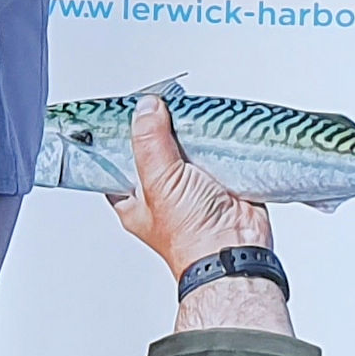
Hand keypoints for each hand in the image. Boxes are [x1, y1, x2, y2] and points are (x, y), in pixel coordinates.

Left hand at [111, 93, 288, 332]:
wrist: (237, 250)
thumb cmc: (193, 235)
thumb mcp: (159, 182)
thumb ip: (148, 142)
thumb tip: (145, 109)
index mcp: (135, 199)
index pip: (117, 162)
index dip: (119, 138)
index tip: (125, 112)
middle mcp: (162, 194)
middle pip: (153, 150)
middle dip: (159, 129)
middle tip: (161, 105)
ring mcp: (192, 187)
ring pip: (185, 149)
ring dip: (190, 133)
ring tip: (187, 111)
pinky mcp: (221, 181)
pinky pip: (215, 153)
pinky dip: (216, 141)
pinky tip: (212, 126)